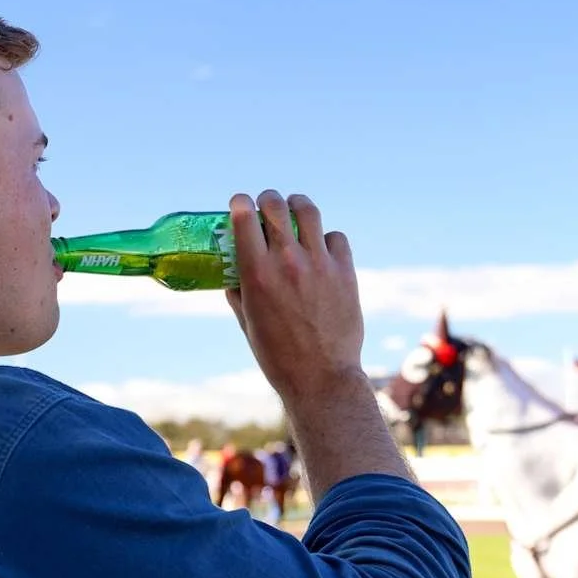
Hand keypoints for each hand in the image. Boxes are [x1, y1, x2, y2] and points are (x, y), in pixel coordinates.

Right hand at [225, 191, 364, 406]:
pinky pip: (336, 237)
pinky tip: (321, 247)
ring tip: (296, 208)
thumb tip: (232, 277)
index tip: (239, 204)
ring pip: (308, 211)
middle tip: (267, 204)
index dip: (240, 203)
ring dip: (298, 205)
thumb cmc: (277, 356)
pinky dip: (326, 237)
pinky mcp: (344, 271)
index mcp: (256, 273)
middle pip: (276, 205)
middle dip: (267, 199)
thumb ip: (238, 294)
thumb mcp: (247, 323)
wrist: (320, 377)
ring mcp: (318, 264)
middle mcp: (287, 261)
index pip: (244, 217)